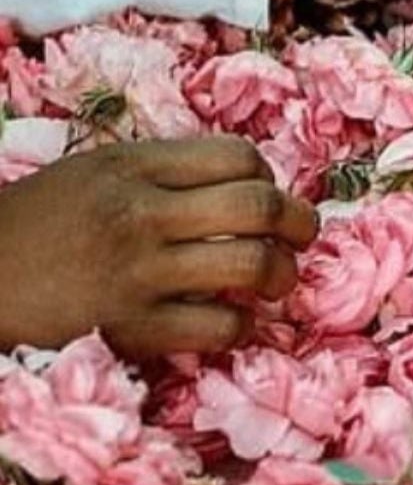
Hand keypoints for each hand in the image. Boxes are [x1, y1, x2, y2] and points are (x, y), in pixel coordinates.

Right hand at [0, 138, 317, 357]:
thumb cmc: (36, 227)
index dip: (268, 178)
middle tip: (303, 238)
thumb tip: (244, 186)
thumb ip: (162, 176)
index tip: (264, 198)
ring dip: (281, 276)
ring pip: (252, 263)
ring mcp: (138, 270)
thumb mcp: (92, 176)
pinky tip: (230, 323)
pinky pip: (220, 326)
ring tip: (276, 283)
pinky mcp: (132, 326)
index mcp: (132, 166)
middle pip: (260, 205)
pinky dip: (239, 327)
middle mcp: (140, 211)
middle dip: (300, 223)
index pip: (239, 156)